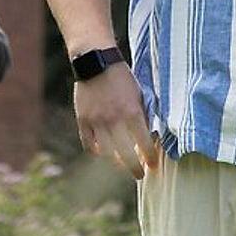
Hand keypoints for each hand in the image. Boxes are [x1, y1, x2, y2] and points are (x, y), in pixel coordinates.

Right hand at [74, 64, 161, 180]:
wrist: (95, 60)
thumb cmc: (122, 77)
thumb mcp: (139, 94)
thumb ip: (143, 115)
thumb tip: (149, 136)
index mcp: (132, 112)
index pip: (144, 144)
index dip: (150, 157)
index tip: (153, 164)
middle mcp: (114, 120)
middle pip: (125, 154)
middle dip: (134, 168)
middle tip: (139, 175)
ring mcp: (96, 121)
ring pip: (106, 153)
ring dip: (115, 162)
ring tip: (121, 165)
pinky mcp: (82, 119)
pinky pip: (88, 143)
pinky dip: (96, 151)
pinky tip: (103, 152)